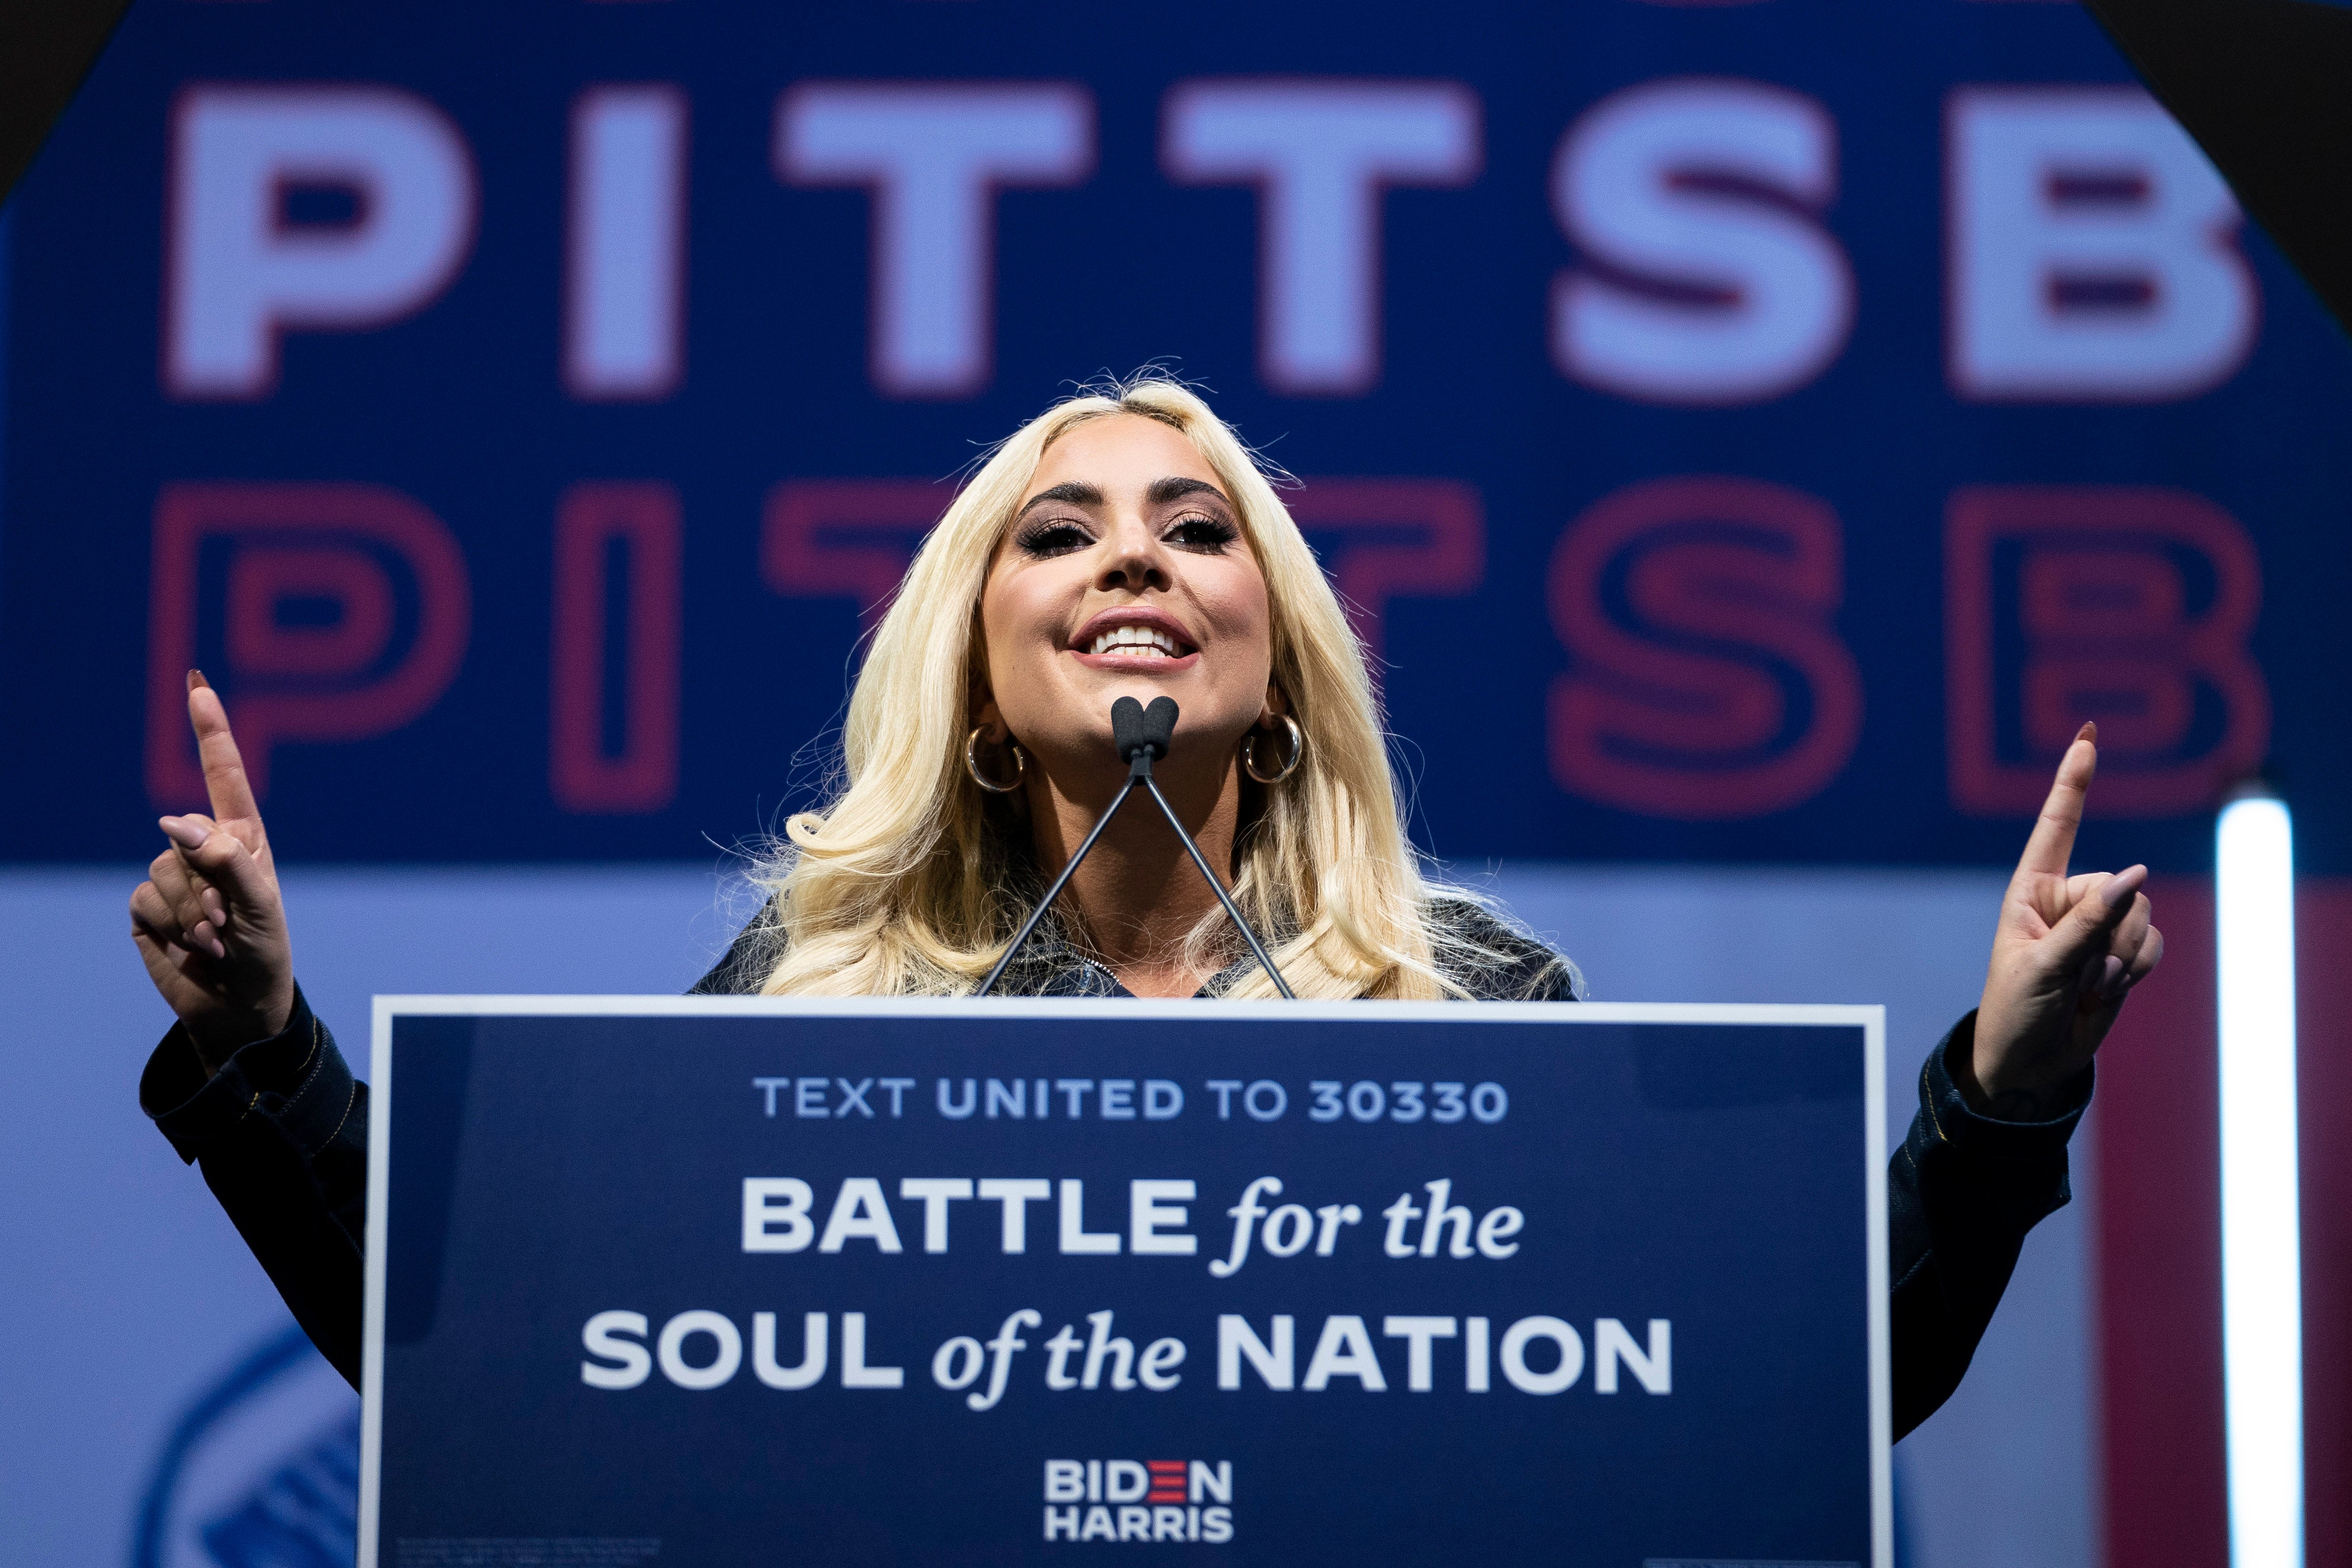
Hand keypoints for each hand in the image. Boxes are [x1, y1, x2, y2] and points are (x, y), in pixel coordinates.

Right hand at [129, 672, 295, 1074]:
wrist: (238, 1004)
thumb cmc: (264, 952)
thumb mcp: (260, 908)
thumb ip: (223, 861)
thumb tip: (173, 823)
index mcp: (243, 839)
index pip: (224, 774)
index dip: (210, 728)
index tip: (198, 684)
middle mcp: (206, 850)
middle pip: (183, 838)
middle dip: (207, 887)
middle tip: (231, 925)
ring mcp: (175, 876)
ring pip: (162, 873)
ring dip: (191, 913)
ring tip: (216, 940)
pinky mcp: (149, 906)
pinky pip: (144, 902)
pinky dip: (170, 928)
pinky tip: (191, 949)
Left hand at [1966, 722, 2164, 1119]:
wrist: (2032, 1059)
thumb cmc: (2016, 1008)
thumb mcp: (2044, 964)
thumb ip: (2091, 921)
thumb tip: (2138, 875)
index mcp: (2032, 889)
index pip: (2056, 826)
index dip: (2073, 781)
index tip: (2087, 736)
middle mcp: (2068, 898)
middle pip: (2118, 887)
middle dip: (2107, 933)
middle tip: (2077, 972)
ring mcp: (2099, 923)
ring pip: (2141, 916)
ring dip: (2120, 957)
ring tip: (2086, 984)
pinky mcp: (2122, 950)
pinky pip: (2151, 943)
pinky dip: (2136, 968)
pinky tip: (2107, 989)